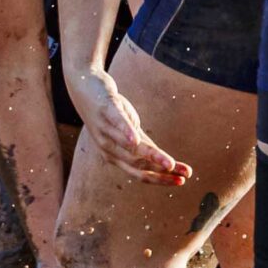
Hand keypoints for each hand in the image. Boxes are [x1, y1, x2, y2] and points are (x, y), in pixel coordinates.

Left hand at [68, 68, 188, 184]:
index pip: (140, 172)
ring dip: (152, 156)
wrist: (83, 86)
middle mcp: (108, 146)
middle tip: (184, 175)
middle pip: (137, 164)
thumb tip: (165, 162)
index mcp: (114, 155)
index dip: (160, 179)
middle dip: (162, 171)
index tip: (182, 181)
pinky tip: (135, 140)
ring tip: (170, 164)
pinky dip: (126, 132)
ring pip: (130, 148)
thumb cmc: (108, 111)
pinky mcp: (106, 109)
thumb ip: (143, 145)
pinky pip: (117, 123)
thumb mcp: (128, 130)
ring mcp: (106, 129)